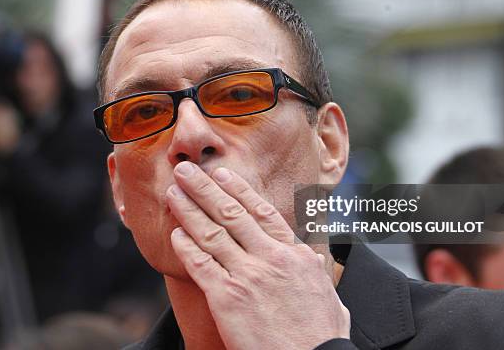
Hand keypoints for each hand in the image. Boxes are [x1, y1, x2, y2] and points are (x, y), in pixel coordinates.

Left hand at [167, 161, 349, 349]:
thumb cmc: (322, 335)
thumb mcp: (329, 296)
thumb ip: (315, 270)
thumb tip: (311, 257)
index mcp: (294, 254)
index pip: (262, 212)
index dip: (238, 190)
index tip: (222, 174)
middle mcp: (269, 258)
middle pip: (231, 213)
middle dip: (205, 188)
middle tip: (186, 170)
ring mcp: (247, 276)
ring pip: (212, 233)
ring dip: (189, 209)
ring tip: (173, 192)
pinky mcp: (227, 298)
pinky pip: (201, 265)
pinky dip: (186, 247)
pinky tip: (175, 233)